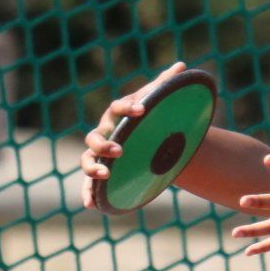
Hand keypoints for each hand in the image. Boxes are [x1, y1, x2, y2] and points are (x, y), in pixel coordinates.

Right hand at [79, 60, 190, 208]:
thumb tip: (182, 66)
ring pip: (87, 160)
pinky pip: (89, 183)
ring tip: (106, 174)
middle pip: (94, 137)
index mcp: (117, 114)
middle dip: (105, 144)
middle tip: (121, 150)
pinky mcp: (102, 172)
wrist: (143, 138)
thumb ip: (165, 84)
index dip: (129, 107)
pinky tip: (90, 204)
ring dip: (93, 167)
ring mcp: (99, 154)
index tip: (144, 109)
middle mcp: (104, 133)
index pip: (118, 107)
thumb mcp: (156, 101)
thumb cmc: (147, 118)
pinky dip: (88, 192)